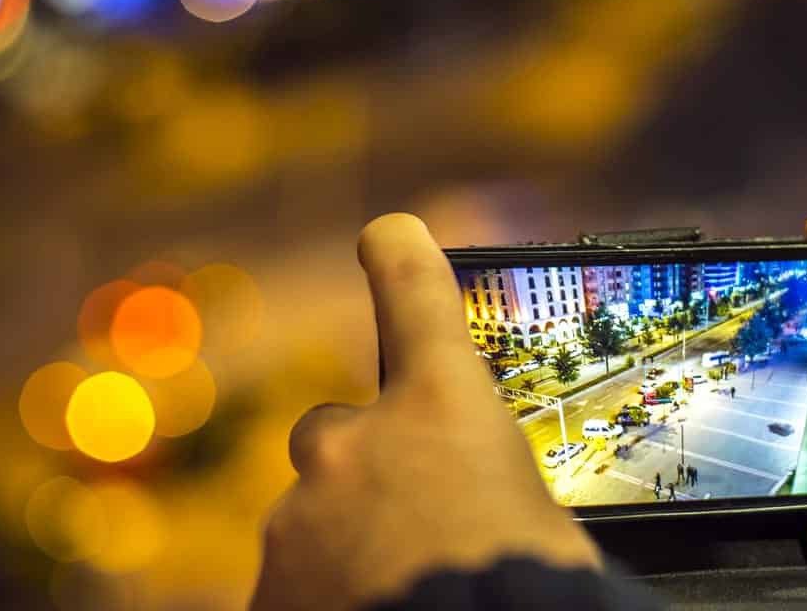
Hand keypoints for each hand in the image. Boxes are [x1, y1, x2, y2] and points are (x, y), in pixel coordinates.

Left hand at [251, 214, 600, 610]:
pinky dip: (320, 589)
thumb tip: (490, 508)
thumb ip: (491, 489)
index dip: (399, 252)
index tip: (387, 233)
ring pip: (313, 512)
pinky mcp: (267, 585)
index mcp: (441, 409)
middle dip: (366, 463)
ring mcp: (300, 514)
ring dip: (346, 539)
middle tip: (412, 520)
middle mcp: (356, 444)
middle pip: (339, 429)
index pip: (414, 290)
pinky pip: (293, 575)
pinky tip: (366, 610)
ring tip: (397, 588)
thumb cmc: (528, 596)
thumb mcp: (538, 524)